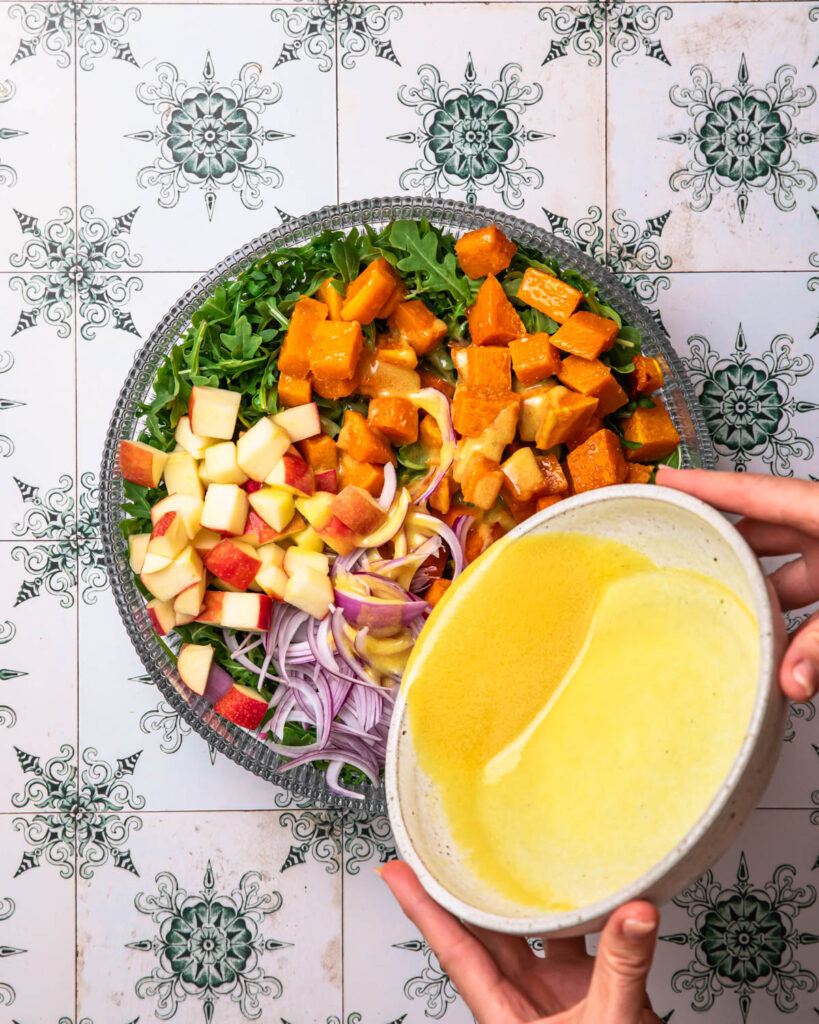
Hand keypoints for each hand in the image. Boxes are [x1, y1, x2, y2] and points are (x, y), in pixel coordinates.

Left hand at [380, 860, 660, 1023]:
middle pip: (487, 932)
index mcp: (504, 1013)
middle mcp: (523, 1000)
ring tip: (517, 849)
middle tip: (449, 845)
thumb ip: (620, 968)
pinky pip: (581, 944)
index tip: (395, 872)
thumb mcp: (608, 1023)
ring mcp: (557, 997)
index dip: (422, 908)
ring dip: (529, 897)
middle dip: (468, 889)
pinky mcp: (593, 996)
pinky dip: (587, 917)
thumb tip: (633, 913)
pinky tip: (590, 889)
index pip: (453, 949)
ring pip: (533, 934)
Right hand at [656, 467, 818, 700]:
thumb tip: (789, 681)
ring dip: (761, 591)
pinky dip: (791, 615)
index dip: (705, 484)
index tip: (665, 480)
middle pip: (762, 532)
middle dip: (723, 547)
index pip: (752, 490)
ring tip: (724, 612)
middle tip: (683, 559)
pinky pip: (809, 596)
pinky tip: (776, 641)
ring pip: (787, 570)